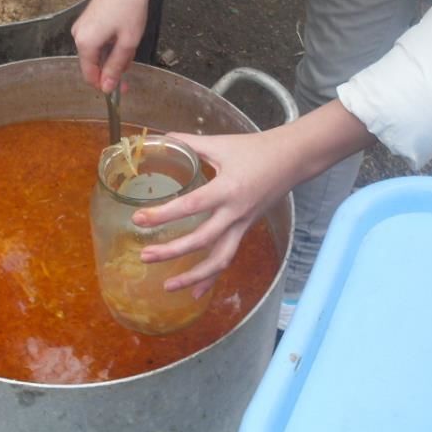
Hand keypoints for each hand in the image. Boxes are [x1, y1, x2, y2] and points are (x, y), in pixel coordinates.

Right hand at [71, 0, 151, 92]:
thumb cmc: (130, 5)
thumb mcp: (127, 42)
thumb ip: (116, 67)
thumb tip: (107, 87)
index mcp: (85, 43)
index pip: (90, 75)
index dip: (105, 85)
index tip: (122, 89)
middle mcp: (78, 35)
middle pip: (92, 64)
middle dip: (110, 71)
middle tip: (130, 74)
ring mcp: (82, 25)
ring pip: (96, 52)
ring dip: (112, 57)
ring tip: (131, 49)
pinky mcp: (89, 17)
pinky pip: (97, 40)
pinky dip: (110, 45)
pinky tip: (125, 38)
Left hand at [133, 129, 298, 299]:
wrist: (292, 159)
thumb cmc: (256, 148)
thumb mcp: (220, 143)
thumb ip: (188, 142)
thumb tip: (160, 138)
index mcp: (227, 188)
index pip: (191, 206)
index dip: (163, 214)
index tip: (139, 219)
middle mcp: (235, 212)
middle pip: (202, 241)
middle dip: (172, 251)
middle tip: (144, 255)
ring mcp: (242, 225)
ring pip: (219, 260)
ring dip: (193, 276)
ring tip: (167, 285)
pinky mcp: (246, 230)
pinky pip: (228, 258)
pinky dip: (212, 278)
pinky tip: (195, 293)